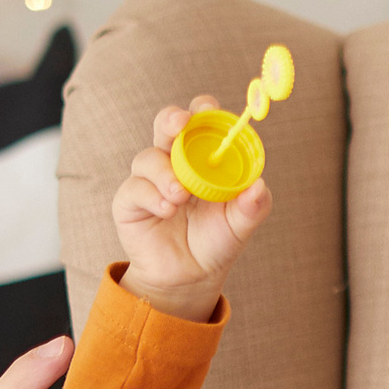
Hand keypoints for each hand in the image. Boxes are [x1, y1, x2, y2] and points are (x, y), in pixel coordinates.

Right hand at [109, 95, 272, 321]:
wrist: (191, 278)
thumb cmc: (216, 241)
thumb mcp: (240, 225)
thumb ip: (253, 206)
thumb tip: (259, 186)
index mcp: (202, 159)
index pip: (200, 123)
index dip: (203, 110)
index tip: (209, 110)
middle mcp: (173, 162)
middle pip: (166, 125)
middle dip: (173, 119)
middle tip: (181, 125)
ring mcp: (149, 180)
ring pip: (147, 157)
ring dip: (165, 172)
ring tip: (180, 195)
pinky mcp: (129, 202)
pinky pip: (134, 189)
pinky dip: (152, 196)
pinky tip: (167, 209)